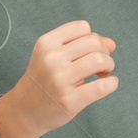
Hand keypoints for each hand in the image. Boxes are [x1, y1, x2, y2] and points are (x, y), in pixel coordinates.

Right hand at [0, 20, 117, 137]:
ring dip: (109, 65)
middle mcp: (51, 59)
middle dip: (104, 51)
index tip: (92, 51)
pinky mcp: (70, 100)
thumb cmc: (44, 79)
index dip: (94, 37)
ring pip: (99, 60)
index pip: (82, 27)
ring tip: (103, 74)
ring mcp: (60, 80)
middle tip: (100, 65)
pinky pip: (102, 86)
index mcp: (46, 43)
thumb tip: (111, 43)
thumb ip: (82, 44)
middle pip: (94, 42)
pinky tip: (108, 84)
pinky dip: (112, 83)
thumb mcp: (53, 55)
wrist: (25, 110)